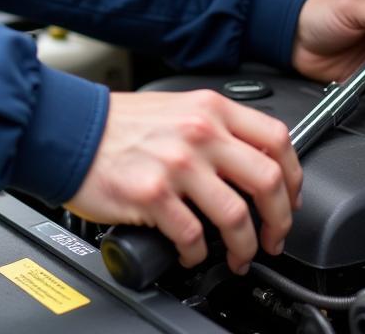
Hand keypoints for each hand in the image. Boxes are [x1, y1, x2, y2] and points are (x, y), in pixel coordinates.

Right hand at [66, 90, 301, 274]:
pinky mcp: (153, 194)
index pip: (276, 139)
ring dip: (245, 247)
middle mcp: (199, 132)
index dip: (294, 176)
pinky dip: (197, 255)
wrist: (70, 130)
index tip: (290, 197)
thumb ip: (214, 128)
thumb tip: (249, 164)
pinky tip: (191, 253)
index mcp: (209, 108)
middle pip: (269, 180)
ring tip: (238, 255)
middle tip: (273, 236)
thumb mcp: (176, 108)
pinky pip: (193, 237)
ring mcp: (177, 163)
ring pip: (237, 217)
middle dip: (280, 220)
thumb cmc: (117, 124)